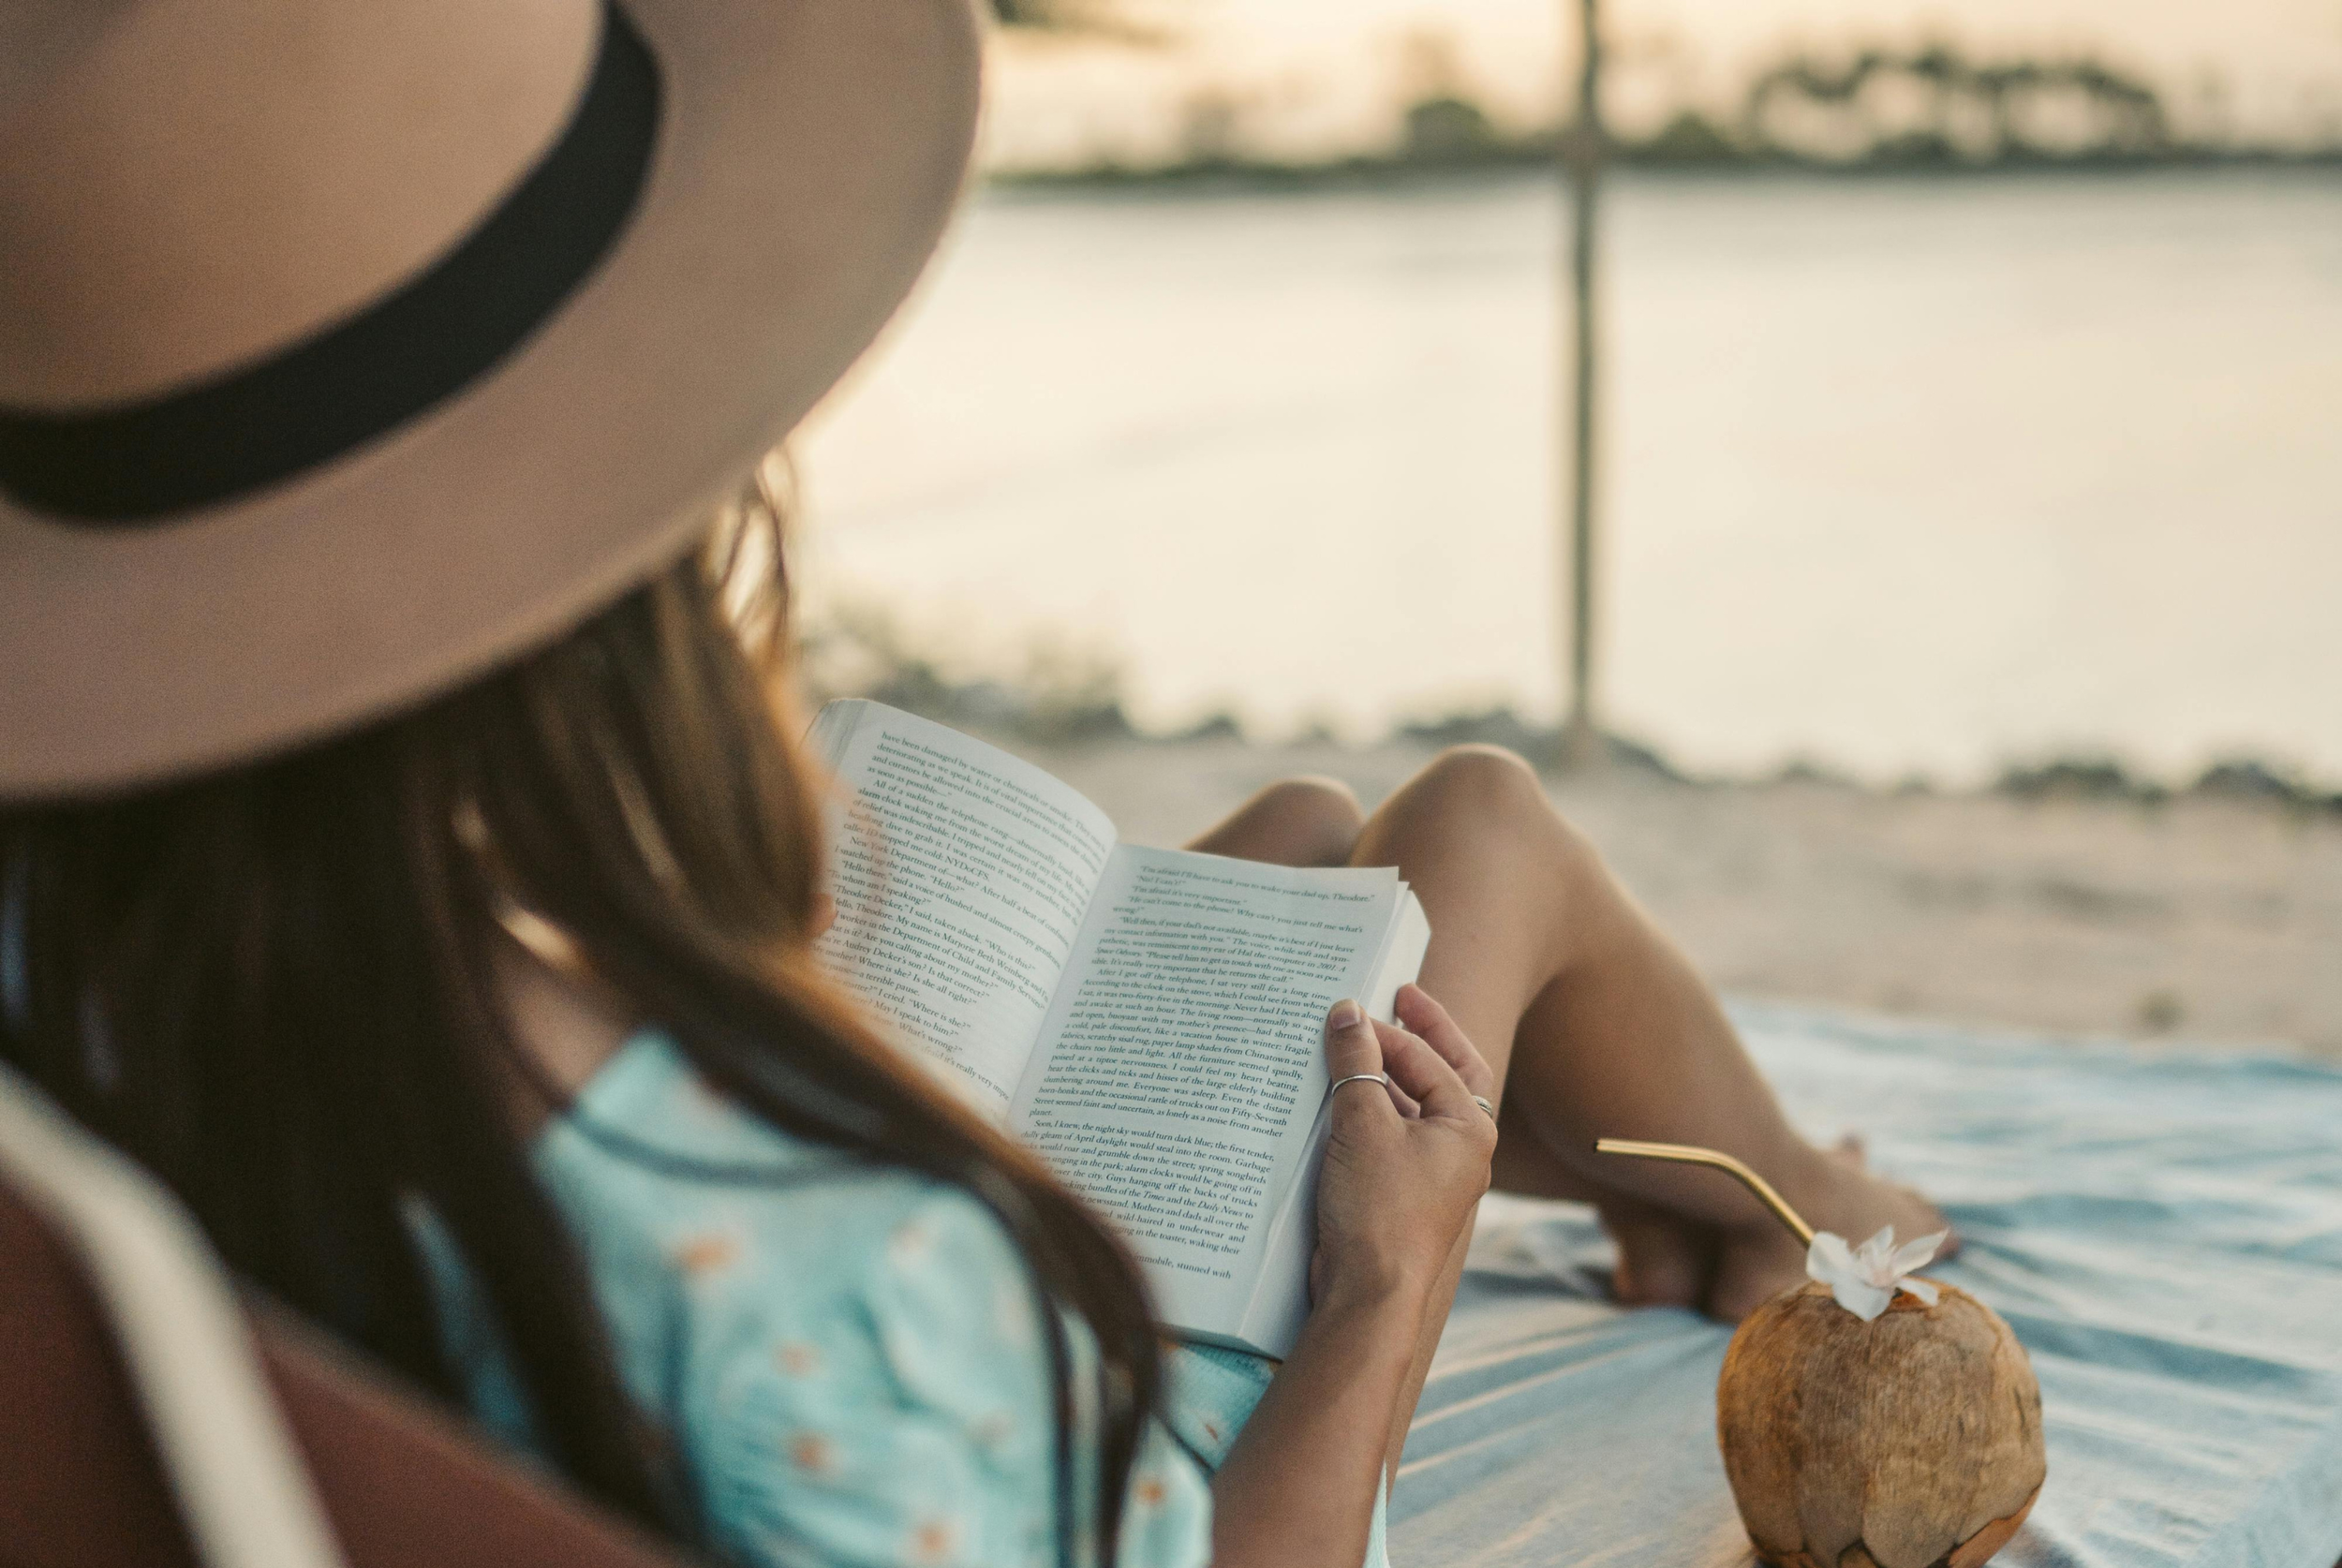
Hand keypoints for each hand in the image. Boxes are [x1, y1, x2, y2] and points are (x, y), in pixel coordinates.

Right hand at [1310, 985, 1497, 1309]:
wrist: (1370, 1294)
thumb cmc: (1380, 1211)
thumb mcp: (1363, 1123)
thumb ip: (1355, 1062)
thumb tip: (1347, 1012)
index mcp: (1470, 1128)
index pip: (1428, 1059)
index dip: (1386, 1030)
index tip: (1347, 1010)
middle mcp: (1461, 1149)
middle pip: (1446, 1074)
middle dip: (1421, 1037)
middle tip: (1398, 998)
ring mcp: (1433, 1173)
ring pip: (1415, 1106)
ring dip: (1386, 1076)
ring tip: (1352, 1048)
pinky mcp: (1402, 1193)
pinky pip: (1392, 1137)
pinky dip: (1369, 1113)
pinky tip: (1336, 1102)